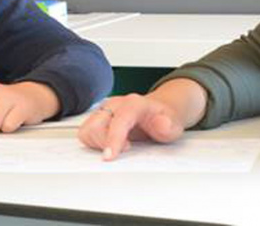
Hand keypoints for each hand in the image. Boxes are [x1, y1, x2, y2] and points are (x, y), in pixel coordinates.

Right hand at [77, 79, 206, 160]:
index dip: (113, 139)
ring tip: (117, 147)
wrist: (159, 112)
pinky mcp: (97, 118)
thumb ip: (168, 125)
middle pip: (97, 125)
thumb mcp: (174, 124)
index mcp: (133, 104)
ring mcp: (105, 111)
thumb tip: (162, 124)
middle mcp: (115, 104)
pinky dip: (93, 143)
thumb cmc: (164, 119)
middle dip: (105, 143)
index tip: (109, 156)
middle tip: (126, 148)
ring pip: (87, 129)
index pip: (119, 120)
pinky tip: (108, 145)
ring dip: (98, 144)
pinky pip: (85, 133)